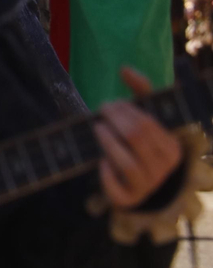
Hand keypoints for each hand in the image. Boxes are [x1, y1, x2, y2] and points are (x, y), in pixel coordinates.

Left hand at [97, 66, 184, 209]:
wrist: (143, 187)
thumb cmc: (143, 145)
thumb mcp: (147, 119)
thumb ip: (141, 93)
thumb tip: (125, 68)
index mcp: (172, 148)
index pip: (147, 124)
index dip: (125, 111)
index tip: (109, 104)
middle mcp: (163, 168)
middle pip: (136, 138)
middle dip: (114, 121)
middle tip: (101, 112)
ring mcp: (147, 185)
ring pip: (126, 162)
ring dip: (107, 141)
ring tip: (97, 127)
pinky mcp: (129, 199)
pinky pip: (116, 187)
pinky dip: (106, 172)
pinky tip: (100, 161)